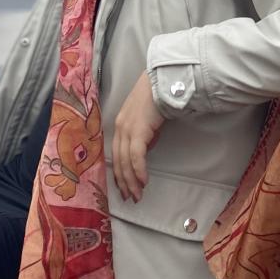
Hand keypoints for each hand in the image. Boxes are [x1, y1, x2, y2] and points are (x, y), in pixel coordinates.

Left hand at [112, 70, 164, 202]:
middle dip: (124, 182)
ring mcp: (127, 128)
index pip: (116, 154)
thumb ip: (143, 133)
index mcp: (120, 124)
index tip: (124, 188)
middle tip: (131, 198)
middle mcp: (120, 127)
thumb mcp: (146, 118)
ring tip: (138, 194)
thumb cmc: (157, 96)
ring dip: (132, 181)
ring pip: (125, 162)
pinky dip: (139, 170)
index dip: (119, 173)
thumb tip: (146, 148)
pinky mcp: (138, 130)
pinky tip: (143, 181)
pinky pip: (136, 156)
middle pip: (118, 161)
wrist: (163, 80)